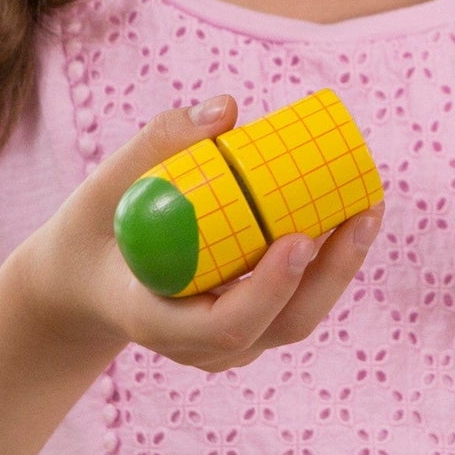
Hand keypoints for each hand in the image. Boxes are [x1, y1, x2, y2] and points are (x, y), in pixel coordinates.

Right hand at [15, 95, 383, 371]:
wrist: (85, 278)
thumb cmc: (95, 228)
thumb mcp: (104, 185)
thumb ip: (158, 145)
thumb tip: (228, 109)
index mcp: (156, 319)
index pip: (225, 323)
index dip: (269, 289)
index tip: (299, 239)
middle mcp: (199, 346)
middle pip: (281, 325)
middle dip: (331, 274)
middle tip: (363, 213)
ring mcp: (226, 344)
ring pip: (296, 318)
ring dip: (339, 268)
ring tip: (369, 208)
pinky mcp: (246, 328)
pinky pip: (294, 302)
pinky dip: (325, 264)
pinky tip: (349, 215)